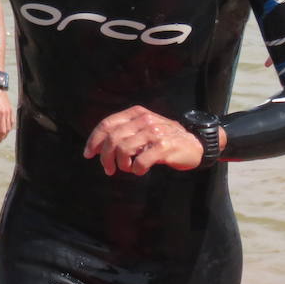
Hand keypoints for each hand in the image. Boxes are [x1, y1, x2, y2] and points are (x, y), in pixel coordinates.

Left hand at [83, 106, 205, 175]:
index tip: (88, 154)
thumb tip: (98, 146)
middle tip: (109, 169)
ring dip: (121, 164)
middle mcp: (144, 120)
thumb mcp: (144, 126)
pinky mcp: (164, 147)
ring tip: (127, 168)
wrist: (195, 143)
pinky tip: (140, 170)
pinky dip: (136, 170)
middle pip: (112, 139)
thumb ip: (125, 131)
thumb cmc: (165, 137)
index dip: (94, 140)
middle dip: (105, 157)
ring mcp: (155, 132)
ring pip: (123, 150)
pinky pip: (140, 162)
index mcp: (136, 113)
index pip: (107, 124)